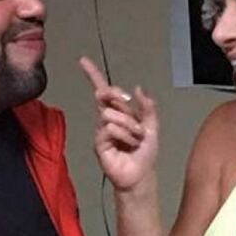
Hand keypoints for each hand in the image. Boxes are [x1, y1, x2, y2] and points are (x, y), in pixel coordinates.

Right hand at [79, 56, 159, 191]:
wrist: (141, 175)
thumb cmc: (144, 153)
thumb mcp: (152, 126)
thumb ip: (148, 107)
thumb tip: (139, 88)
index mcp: (119, 112)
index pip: (104, 90)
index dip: (93, 75)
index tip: (83, 61)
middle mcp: (107, 118)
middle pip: (106, 96)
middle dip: (119, 100)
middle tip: (132, 113)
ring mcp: (102, 130)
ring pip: (112, 114)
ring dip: (130, 126)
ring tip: (136, 139)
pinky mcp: (99, 143)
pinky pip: (110, 128)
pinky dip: (125, 135)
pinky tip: (129, 144)